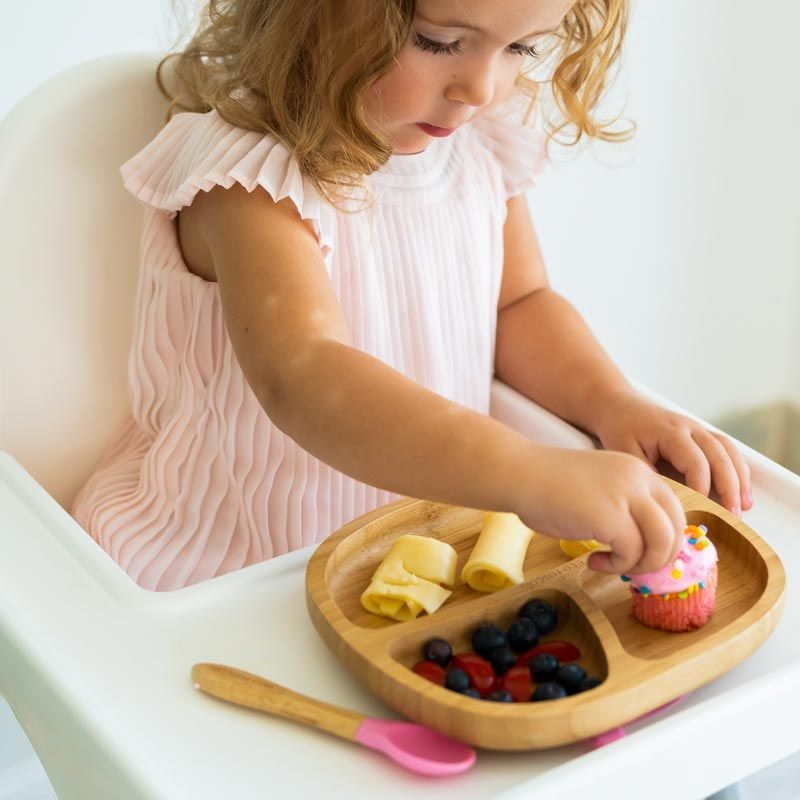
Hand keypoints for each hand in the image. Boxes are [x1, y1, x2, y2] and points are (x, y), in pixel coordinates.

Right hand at [517, 447, 685, 574]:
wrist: (520, 474)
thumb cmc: (548, 484)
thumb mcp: (599, 488)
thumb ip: (624, 506)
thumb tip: (644, 545)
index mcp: (637, 470)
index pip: (672, 510)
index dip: (663, 539)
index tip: (641, 554)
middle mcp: (639, 479)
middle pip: (675, 528)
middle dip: (659, 557)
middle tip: (632, 568)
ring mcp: (626, 496)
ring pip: (662, 543)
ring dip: (641, 564)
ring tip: (613, 565)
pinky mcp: (611, 516)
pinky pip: (631, 553)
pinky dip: (616, 565)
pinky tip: (593, 560)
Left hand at [591, 390, 751, 515]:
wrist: (619, 406)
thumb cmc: (620, 430)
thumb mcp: (625, 453)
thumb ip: (647, 475)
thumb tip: (670, 501)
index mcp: (671, 432)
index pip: (695, 462)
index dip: (701, 488)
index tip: (702, 511)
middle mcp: (690, 428)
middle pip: (719, 457)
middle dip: (728, 487)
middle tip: (731, 515)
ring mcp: (698, 429)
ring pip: (728, 452)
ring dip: (739, 479)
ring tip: (743, 505)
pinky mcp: (701, 434)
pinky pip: (727, 449)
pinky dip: (738, 469)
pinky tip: (742, 490)